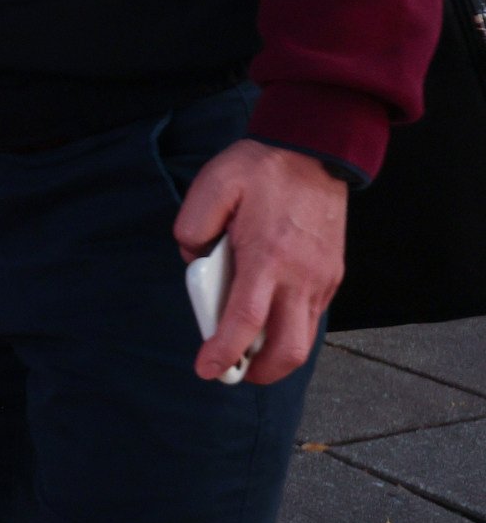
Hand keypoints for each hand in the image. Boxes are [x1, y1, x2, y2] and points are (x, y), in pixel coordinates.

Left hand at [174, 139, 345, 384]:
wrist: (315, 151)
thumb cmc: (260, 169)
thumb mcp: (212, 186)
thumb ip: (192, 227)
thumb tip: (194, 260)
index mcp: (267, 256)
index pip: (245, 320)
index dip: (224, 351)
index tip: (207, 369)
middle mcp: (300, 275)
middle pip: (287, 348)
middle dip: (259, 371)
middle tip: (231, 371)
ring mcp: (321, 278)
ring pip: (304, 338)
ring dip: (275, 354)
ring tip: (245, 349)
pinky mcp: (332, 276)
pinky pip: (310, 316)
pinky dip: (288, 329)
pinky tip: (266, 318)